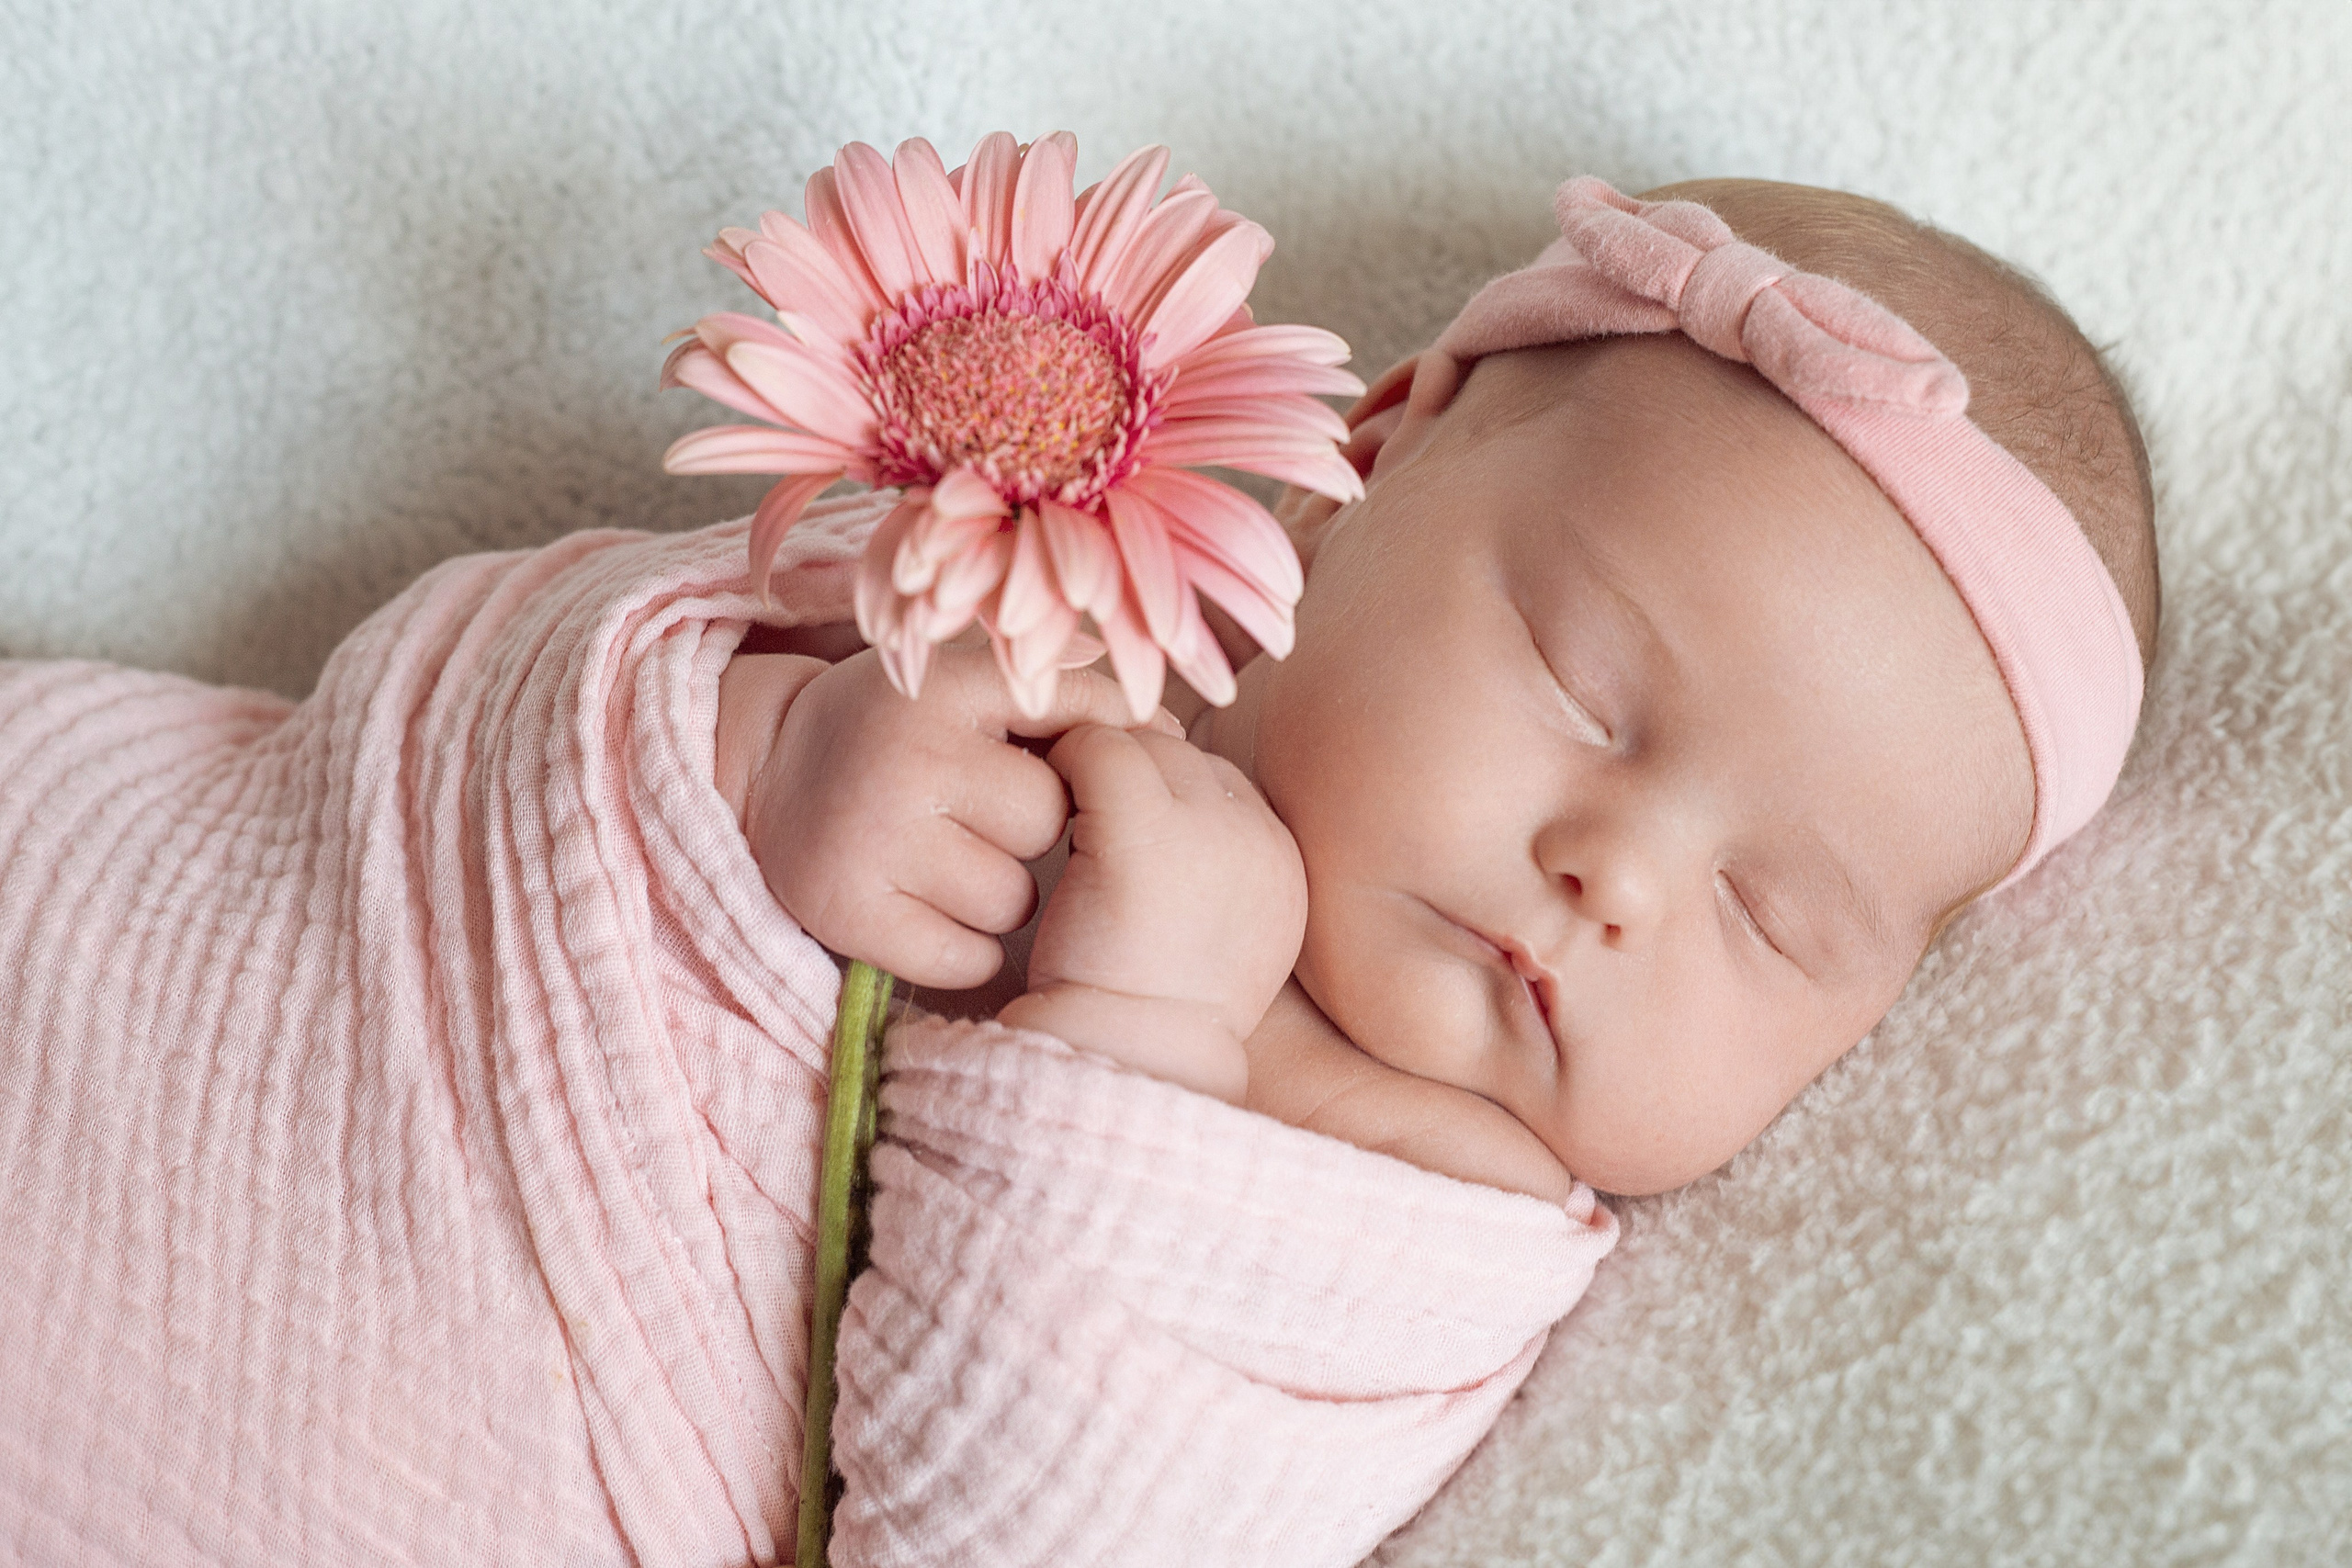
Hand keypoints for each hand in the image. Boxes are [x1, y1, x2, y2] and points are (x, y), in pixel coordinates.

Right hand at [740, 642, 1174, 988]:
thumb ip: (1058, 689)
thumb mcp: (963, 682)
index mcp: (945, 687)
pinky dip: (968, 948)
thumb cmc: (897, 729)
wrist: (762, 774)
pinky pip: (968, 956)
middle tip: (987, 818)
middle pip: (1045, 819)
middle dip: (1036, 829)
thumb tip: (1169, 732)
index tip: (1088, 764)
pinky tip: (935, 910)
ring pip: (1013, 899)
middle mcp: (910, 759)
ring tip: (955, 862)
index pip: (1075, 708)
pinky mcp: (850, 912)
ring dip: (1005, 894)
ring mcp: (876, 840)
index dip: (1098, 743)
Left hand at [1000, 725, 1306, 1100]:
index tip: (1113, 828)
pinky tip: (1043, 801)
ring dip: (1098, 766)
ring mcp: (1210, 828)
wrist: (1125, 1058)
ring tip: (1061, 810)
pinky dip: (1066, 760)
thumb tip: (1166, 835)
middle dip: (1130, 774)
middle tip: (1077, 809)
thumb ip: (1207, 884)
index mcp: (1283, 870)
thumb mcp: (1206, 950)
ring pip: (1146, 744)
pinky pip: (1102, 749)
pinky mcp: (1145, 826)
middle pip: (1185, 758)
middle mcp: (1261, 839)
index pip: (1220, 787)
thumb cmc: (1143, 1016)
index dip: (1161, 796)